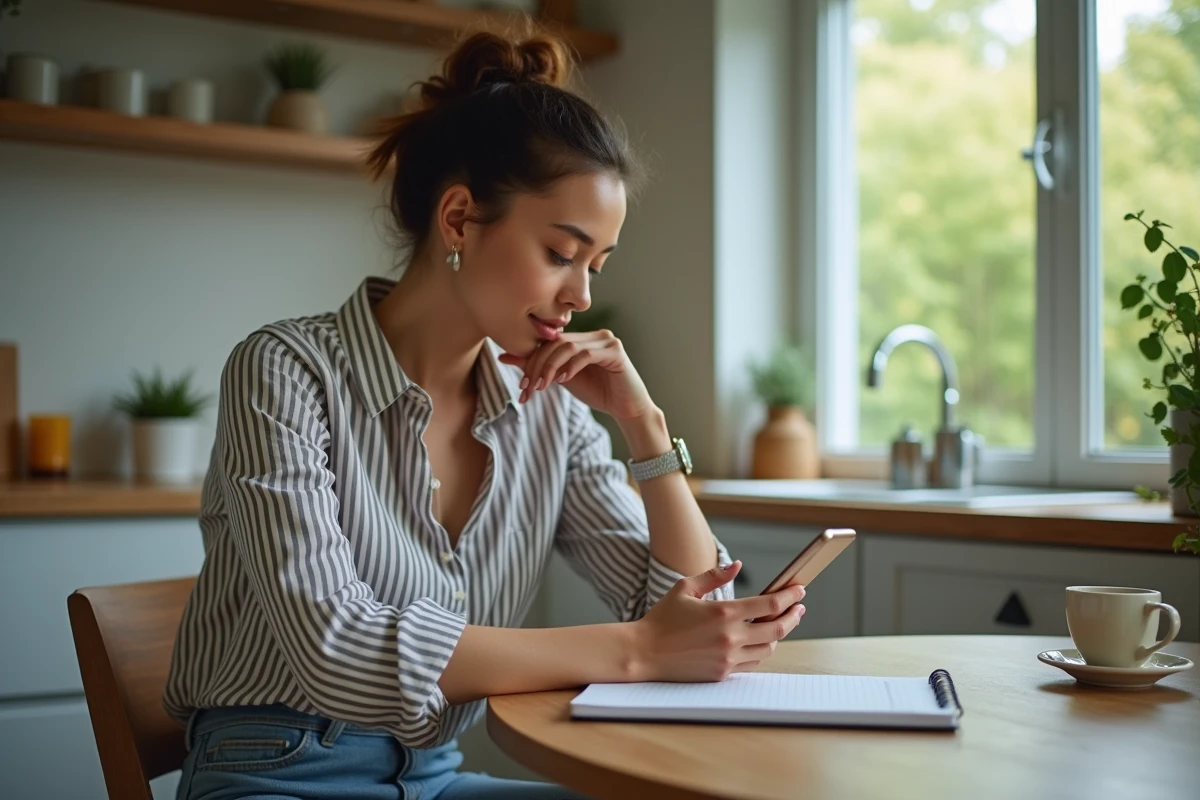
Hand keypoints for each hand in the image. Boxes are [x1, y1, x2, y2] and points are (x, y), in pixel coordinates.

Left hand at [498, 330, 652, 419]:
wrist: (626, 409)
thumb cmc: (598, 393)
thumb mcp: (561, 379)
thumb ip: (539, 366)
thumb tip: (504, 357)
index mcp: (581, 338)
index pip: (549, 342)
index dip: (531, 360)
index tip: (521, 385)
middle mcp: (594, 334)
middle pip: (556, 342)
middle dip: (537, 365)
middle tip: (527, 388)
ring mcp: (606, 340)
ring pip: (568, 347)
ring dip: (550, 368)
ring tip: (541, 386)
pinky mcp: (615, 351)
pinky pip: (586, 354)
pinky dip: (571, 367)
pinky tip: (562, 381)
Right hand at [631, 561, 805, 681]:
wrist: (643, 653)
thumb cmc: (661, 619)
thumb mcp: (685, 588)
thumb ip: (714, 575)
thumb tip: (736, 566)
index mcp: (723, 612)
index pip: (769, 604)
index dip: (789, 596)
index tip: (799, 589)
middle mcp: (730, 637)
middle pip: (777, 628)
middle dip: (793, 616)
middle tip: (799, 607)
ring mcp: (728, 658)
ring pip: (768, 648)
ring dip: (778, 635)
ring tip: (780, 623)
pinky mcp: (722, 673)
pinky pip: (752, 663)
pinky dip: (761, 651)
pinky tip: (760, 641)